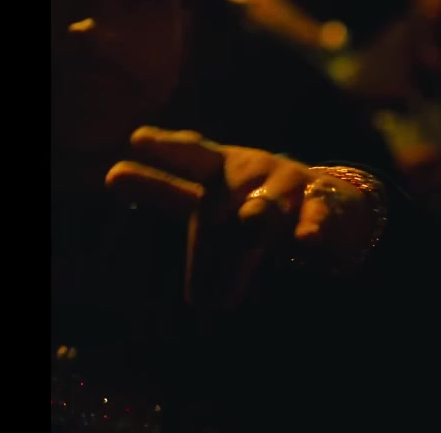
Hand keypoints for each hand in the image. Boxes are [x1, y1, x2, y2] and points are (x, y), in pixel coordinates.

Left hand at [105, 126, 383, 310]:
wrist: (330, 207)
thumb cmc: (254, 202)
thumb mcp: (210, 197)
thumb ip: (165, 189)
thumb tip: (110, 175)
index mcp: (225, 167)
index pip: (193, 155)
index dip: (167, 148)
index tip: (137, 139)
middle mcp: (254, 171)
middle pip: (221, 182)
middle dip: (201, 192)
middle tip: (180, 195)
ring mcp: (288, 189)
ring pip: (260, 216)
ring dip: (240, 260)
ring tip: (221, 301)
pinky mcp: (321, 209)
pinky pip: (316, 218)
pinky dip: (311, 229)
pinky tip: (306, 241)